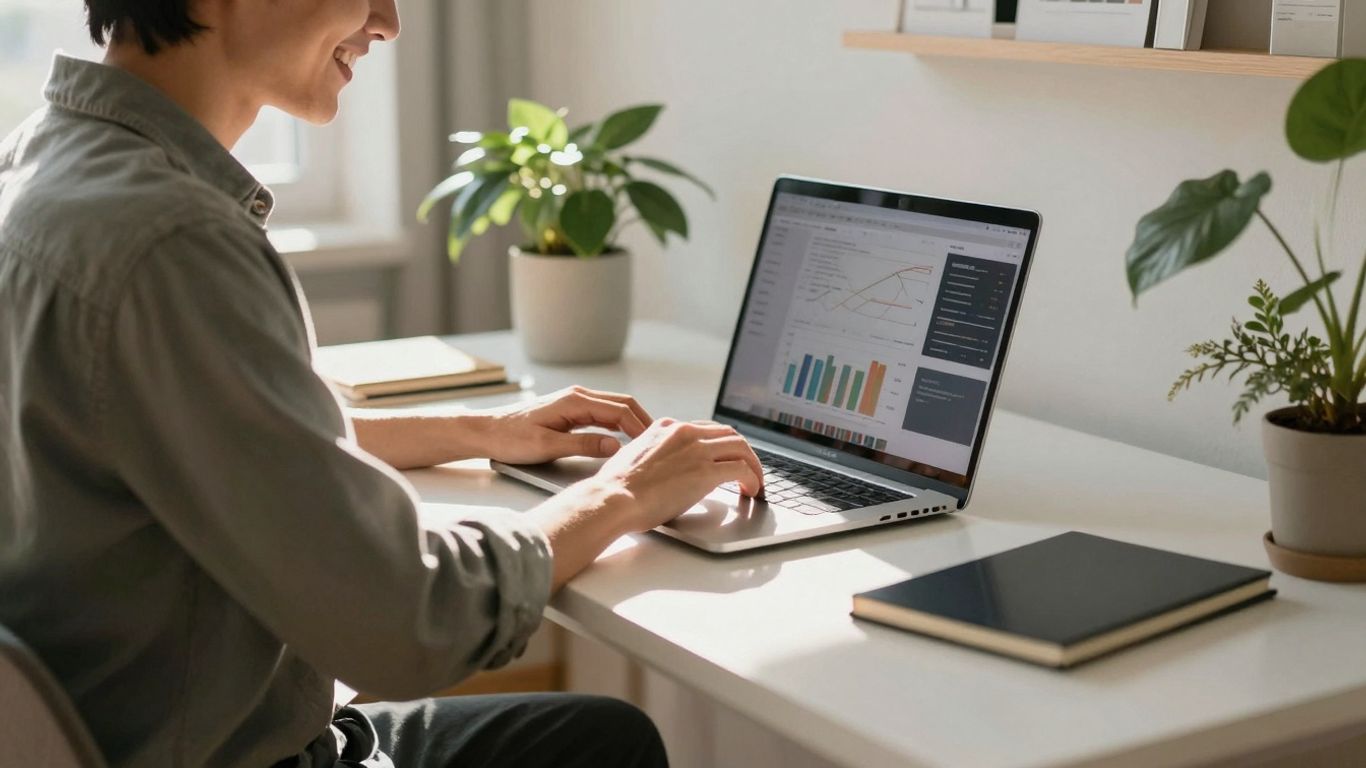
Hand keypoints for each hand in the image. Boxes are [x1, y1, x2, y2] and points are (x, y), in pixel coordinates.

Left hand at [481, 385, 652, 464]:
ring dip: (632, 421)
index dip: (640, 427)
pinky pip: (603, 413)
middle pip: (622, 404)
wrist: (486, 432)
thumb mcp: (547, 447)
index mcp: (574, 401)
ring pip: (614, 407)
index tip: (654, 444)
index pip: (619, 411)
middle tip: (659, 442)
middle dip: (643, 421)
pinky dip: (619, 423)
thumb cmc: (510, 439)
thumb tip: (616, 446)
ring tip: (647, 441)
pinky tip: (624, 438)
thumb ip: (583, 445)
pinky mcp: (570, 411)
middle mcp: (577, 396)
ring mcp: (574, 402)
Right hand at [592, 418, 764, 532]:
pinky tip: (751, 490)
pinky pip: (742, 469)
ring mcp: (697, 449)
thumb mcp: (633, 456)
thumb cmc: (616, 487)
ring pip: (740, 447)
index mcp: (665, 427)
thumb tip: (662, 468)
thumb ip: (652, 454)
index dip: (719, 444)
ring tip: (755, 482)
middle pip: (728, 433)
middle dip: (742, 451)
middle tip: (748, 469)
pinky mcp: (706, 471)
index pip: (704, 428)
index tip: (724, 456)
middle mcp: (684, 432)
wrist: (613, 498)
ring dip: (753, 464)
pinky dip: (752, 479)